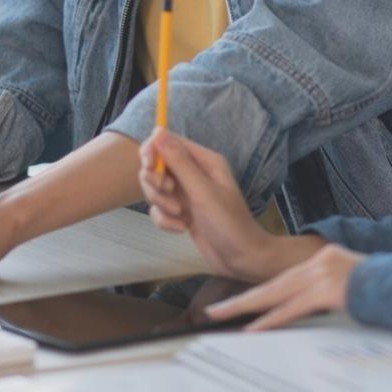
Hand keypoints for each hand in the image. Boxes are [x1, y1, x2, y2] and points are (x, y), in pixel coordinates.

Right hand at [140, 128, 321, 281]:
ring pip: (155, 189)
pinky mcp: (180, 213)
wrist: (241, 260)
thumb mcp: (202, 191)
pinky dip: (165, 220)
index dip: (152, 152)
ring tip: (180, 215)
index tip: (149, 167)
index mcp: (204, 160)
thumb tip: (158, 131)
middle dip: (156, 182)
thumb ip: (179, 162)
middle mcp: (193, 173)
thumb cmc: (228, 223)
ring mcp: (186, 194)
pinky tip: (181, 229)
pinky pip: (159, 210)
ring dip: (161, 203)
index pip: (167, 142)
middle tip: (168, 193)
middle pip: (156, 166)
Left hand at [206, 244, 365, 331]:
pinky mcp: (329, 290)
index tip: (238, 303)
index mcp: (324, 258)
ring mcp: (324, 273)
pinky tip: (254, 327)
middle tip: (214, 311)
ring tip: (222, 316)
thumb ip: (329, 291)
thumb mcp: (352, 284)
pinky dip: (271, 319)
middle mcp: (320, 261)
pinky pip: (293, 308)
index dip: (260, 293)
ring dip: (246, 307)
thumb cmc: (383, 288)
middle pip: (272, 284)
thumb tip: (310, 307)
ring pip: (276, 294)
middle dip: (241, 299)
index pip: (284, 278)